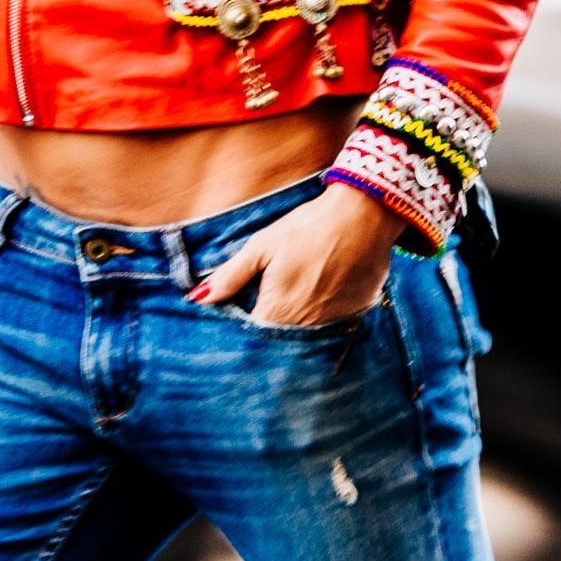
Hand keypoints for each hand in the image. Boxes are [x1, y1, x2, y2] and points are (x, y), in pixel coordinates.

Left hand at [189, 183, 400, 326]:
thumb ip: (231, 276)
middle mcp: (305, 328)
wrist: (362, 216)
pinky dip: (324, 322)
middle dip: (269, 337)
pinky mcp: (355, 317)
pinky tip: (322, 299)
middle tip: (267, 314)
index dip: (242, 333)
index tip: (238, 324)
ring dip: (297, 331)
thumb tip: (199, 298)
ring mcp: (333, 326)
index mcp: (277, 311)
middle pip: (280, 343)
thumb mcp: (263, 246)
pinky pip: (333, 330)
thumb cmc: (307, 227)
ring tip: (296, 302)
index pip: (252, 339)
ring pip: (307, 340)